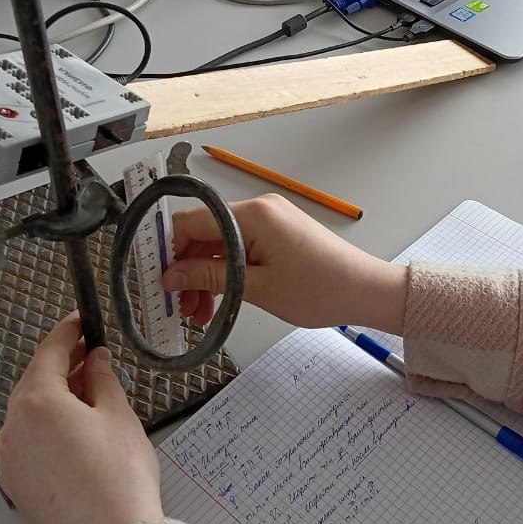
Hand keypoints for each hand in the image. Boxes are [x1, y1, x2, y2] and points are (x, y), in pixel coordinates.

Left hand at [0, 315, 162, 523]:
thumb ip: (104, 379)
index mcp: (37, 403)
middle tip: (93, 357)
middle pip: (36, 383)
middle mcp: (13, 429)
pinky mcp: (16, 485)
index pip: (50, 352)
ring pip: (30, 415)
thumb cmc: (119, 484)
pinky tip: (78, 434)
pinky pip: (28, 444)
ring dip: (57, 400)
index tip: (80, 322)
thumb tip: (97, 362)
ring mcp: (10, 460)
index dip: (69, 332)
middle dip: (64, 368)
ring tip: (93, 398)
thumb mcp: (119, 415)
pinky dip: (49, 431)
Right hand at [163, 193, 407, 332]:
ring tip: (197, 314)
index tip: (156, 282)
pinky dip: (223, 273)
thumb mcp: (257, 288)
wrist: (366, 291)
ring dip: (203, 276)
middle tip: (179, 308)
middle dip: (185, 270)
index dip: (166, 251)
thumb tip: (170, 276)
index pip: (190, 222)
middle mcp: (257, 209)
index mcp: (251, 215)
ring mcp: (267, 220)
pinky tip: (217, 302)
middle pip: (202, 234)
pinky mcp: (275, 234)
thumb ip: (210, 276)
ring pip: (218, 245)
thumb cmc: (320, 290)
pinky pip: (237, 249)